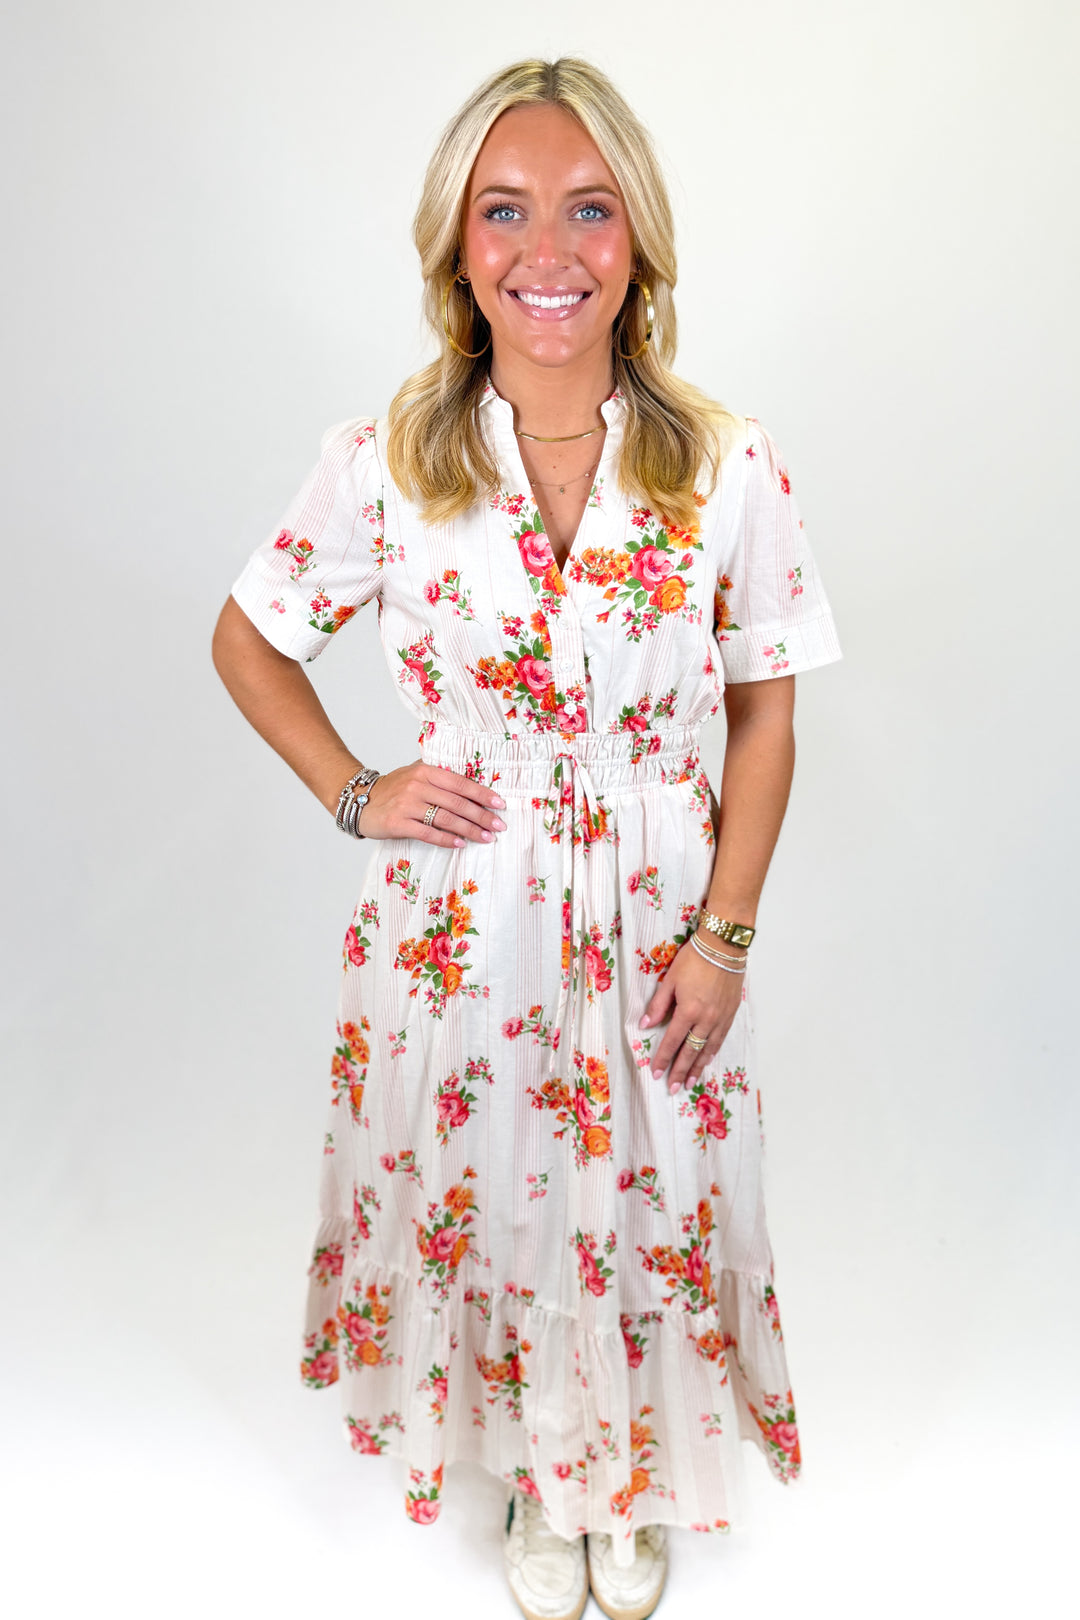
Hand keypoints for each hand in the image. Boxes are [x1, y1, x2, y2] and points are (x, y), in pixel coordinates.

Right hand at [354, 761, 505, 845]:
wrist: (359, 800)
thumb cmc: (393, 789)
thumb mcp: (415, 775)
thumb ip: (439, 778)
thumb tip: (473, 788)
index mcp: (425, 771)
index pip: (460, 783)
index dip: (482, 794)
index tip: (500, 805)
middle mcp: (417, 786)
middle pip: (457, 803)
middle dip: (482, 816)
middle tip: (499, 826)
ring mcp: (407, 804)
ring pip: (446, 818)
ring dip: (469, 830)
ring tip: (486, 838)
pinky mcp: (398, 823)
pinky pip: (428, 833)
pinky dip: (446, 839)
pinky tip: (460, 844)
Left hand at [640, 940, 745, 1094]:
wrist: (724, 947)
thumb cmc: (694, 959)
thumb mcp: (671, 980)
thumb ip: (658, 1005)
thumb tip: (645, 1025)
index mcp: (688, 1010)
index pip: (672, 1041)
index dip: (663, 1059)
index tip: (656, 1073)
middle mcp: (706, 1019)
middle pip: (691, 1051)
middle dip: (680, 1071)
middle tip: (673, 1088)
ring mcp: (721, 1018)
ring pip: (707, 1049)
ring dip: (697, 1067)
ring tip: (690, 1082)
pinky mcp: (731, 1014)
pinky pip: (720, 1039)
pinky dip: (711, 1052)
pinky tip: (706, 1060)